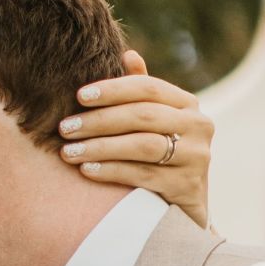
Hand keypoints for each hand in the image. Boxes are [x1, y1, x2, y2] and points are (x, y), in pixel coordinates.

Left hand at [58, 51, 211, 225]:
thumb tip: (128, 54)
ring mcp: (196, 157)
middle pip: (142, 116)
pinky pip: (142, 175)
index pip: (148, 88)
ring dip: (100, 147)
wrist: (186, 212)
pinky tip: (87, 171)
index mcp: (188, 105)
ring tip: (69, 151)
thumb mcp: (158, 125)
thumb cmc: (164, 161)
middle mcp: (198, 126)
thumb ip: (145, 94)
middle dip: (99, 121)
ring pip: (141, 146)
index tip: (79, 96)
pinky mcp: (187, 186)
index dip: (113, 90)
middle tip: (65, 128)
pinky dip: (112, 171)